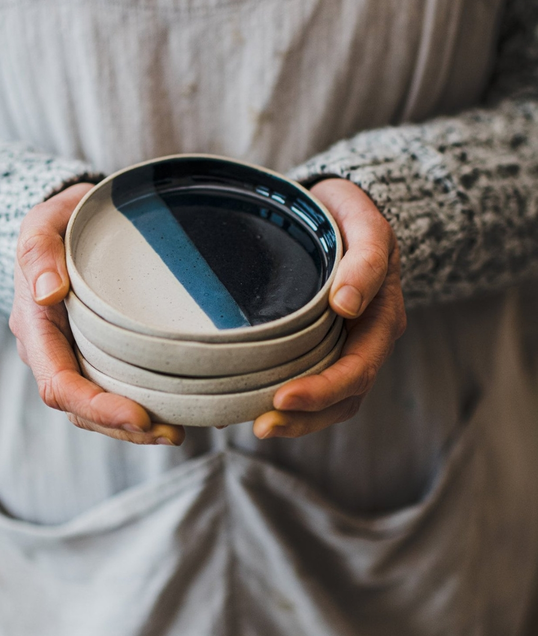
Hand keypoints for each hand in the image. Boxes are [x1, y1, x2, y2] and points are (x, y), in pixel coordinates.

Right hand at [9, 183, 184, 445]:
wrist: (66, 223)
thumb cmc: (58, 223)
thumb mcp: (42, 223)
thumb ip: (39, 253)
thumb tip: (47, 292)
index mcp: (36, 328)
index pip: (59, 384)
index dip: (98, 407)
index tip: (139, 415)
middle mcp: (52, 351)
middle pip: (82, 409)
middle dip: (125, 428)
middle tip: (172, 434)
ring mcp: (74, 355)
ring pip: (98, 408)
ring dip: (135, 428)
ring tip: (177, 432)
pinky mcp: (97, 354)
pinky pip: (114, 390)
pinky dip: (141, 407)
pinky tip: (176, 410)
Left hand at [253, 178, 405, 438]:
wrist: (340, 209)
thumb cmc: (350, 215)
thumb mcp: (365, 223)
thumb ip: (366, 259)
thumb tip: (347, 304)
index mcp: (382, 316)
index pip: (358, 368)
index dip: (324, 389)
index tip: (283, 397)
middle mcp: (368, 339)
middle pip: (345, 395)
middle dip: (305, 417)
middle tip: (262, 426)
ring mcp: (347, 345)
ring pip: (331, 400)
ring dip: (298, 421)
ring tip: (258, 426)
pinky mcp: (324, 345)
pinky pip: (313, 382)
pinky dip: (289, 403)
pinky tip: (251, 405)